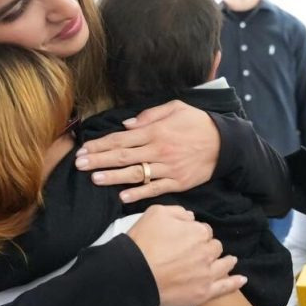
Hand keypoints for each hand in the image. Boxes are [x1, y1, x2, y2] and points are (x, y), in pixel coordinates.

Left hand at [75, 100, 219, 202]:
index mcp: (156, 131)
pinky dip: (138, 194)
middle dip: (99, 160)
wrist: (225, 144)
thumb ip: (150, 115)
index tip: (85, 149)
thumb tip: (127, 124)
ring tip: (95, 179)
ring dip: (113, 177)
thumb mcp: (176, 108)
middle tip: (79, 165)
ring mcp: (167, 168)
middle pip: (123, 156)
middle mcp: (159, 150)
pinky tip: (122, 197)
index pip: (122, 138)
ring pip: (135, 174)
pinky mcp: (177, 183)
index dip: (101, 144)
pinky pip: (154, 189)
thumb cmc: (198, 123)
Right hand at [127, 205, 243, 305]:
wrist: (134, 273)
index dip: (197, 233)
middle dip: (209, 247)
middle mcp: (206, 251)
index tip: (190, 238)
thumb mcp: (156, 213)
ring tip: (230, 260)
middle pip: (215, 247)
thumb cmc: (143, 242)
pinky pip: (225, 287)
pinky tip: (241, 279)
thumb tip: (191, 217)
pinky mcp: (203, 292)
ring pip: (224, 264)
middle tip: (199, 251)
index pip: (204, 230)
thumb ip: (178, 211)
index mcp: (197, 232)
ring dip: (226, 261)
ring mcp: (207, 273)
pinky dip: (234, 282)